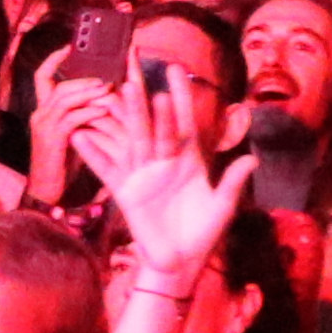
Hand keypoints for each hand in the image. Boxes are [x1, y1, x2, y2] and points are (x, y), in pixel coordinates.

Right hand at [77, 70, 251, 279]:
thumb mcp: (221, 207)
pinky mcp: (126, 192)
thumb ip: (232, 182)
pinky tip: (79, 136)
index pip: (184, 122)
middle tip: (137, 73)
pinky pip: (107, 170)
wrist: (179, 262)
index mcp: (190, 161)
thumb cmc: (203, 234)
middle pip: (154, 126)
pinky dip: (93, 155)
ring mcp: (143, 175)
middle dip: (147, 100)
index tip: (177, 70)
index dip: (182, 97)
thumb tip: (252, 158)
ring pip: (132, 140)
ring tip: (112, 93)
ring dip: (124, 118)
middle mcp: (164, 162)